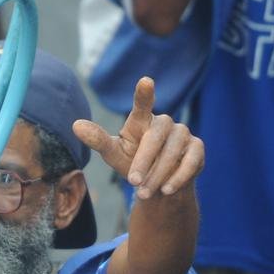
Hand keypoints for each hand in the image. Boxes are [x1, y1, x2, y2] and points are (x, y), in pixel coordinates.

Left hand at [73, 77, 203, 199]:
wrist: (159, 187)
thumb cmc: (134, 165)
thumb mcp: (114, 154)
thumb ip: (98, 140)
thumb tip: (75, 125)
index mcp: (142, 121)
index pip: (142, 105)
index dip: (144, 94)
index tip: (146, 81)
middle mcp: (164, 123)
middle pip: (155, 137)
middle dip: (144, 162)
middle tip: (133, 182)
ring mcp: (183, 134)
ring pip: (173, 152)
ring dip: (158, 174)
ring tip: (144, 192)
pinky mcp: (197, 148)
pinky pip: (191, 161)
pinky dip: (178, 177)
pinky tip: (166, 189)